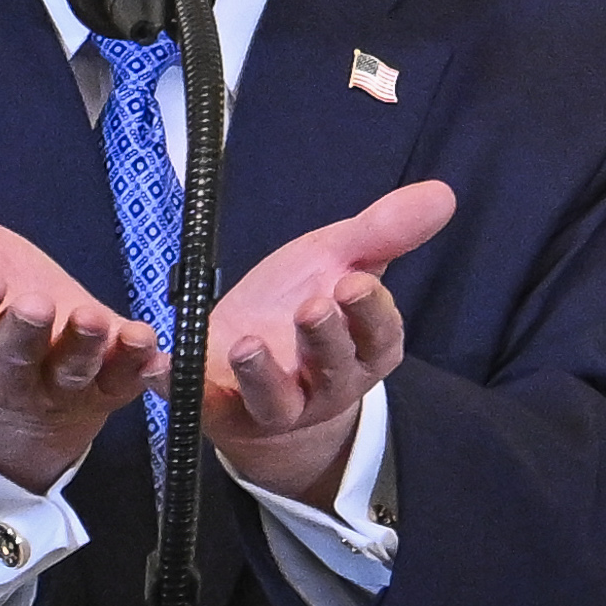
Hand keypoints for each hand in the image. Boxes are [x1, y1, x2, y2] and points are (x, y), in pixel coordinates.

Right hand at [0, 171, 164, 493]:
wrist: (35, 373)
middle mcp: (6, 374)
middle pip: (13, 357)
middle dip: (24, 331)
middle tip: (35, 304)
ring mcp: (58, 387)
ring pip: (69, 372)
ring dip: (85, 349)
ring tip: (95, 321)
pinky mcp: (106, 389)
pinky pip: (123, 383)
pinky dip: (139, 368)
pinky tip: (150, 346)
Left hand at [202, 180, 455, 507]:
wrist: (247, 358)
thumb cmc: (300, 304)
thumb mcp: (339, 259)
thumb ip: (385, 231)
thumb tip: (443, 194)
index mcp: (363, 348)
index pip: (379, 336)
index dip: (370, 313)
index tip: (354, 282)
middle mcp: (325, 385)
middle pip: (334, 370)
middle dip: (324, 339)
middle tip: (312, 306)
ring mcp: (273, 404)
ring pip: (276, 402)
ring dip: (262, 375)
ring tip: (246, 344)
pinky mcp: (220, 411)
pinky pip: (202, 405)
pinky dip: (180, 385)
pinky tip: (161, 362)